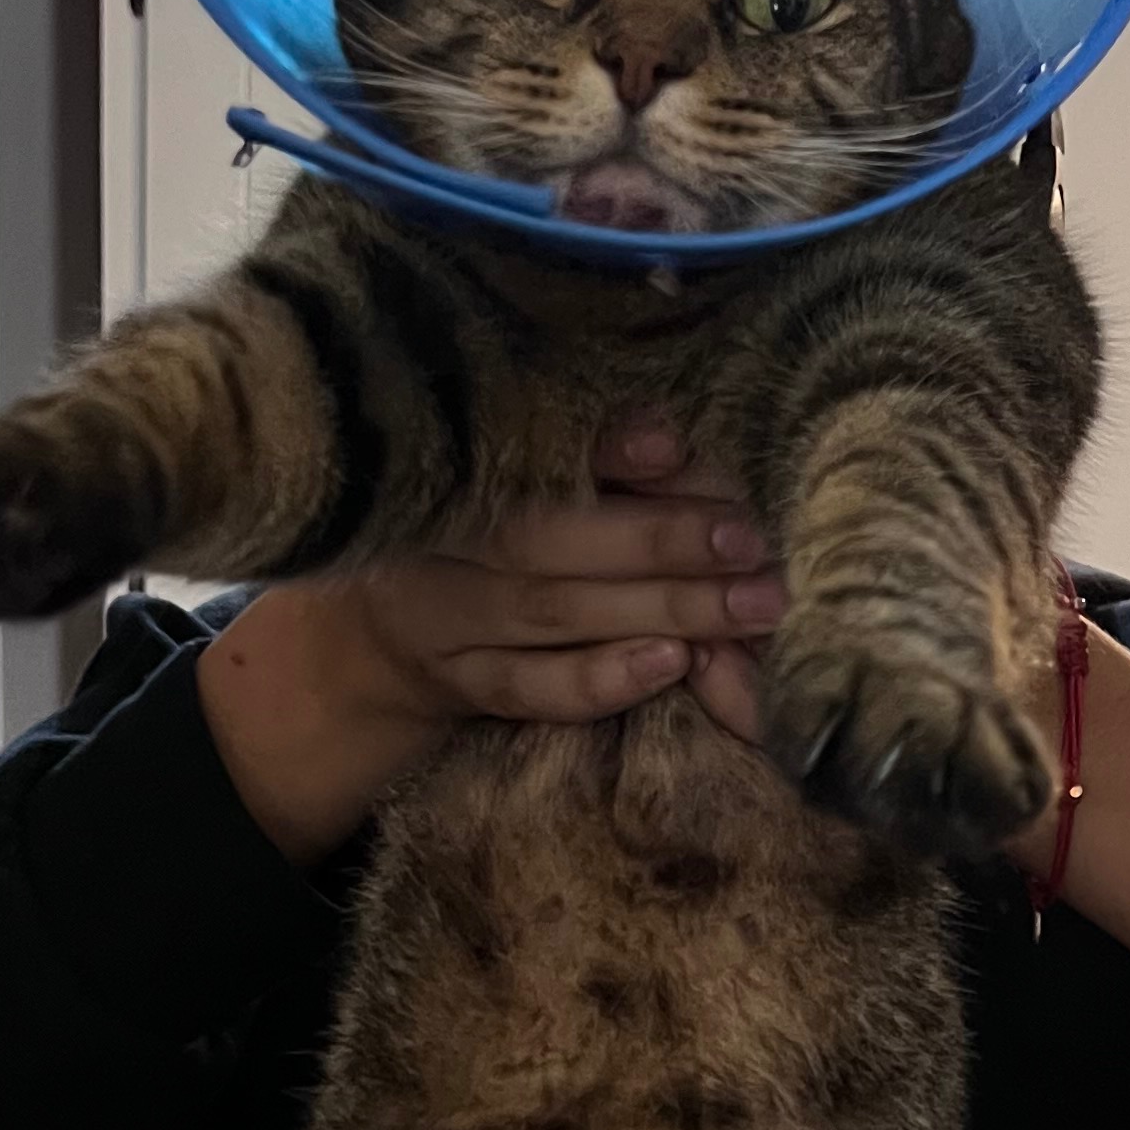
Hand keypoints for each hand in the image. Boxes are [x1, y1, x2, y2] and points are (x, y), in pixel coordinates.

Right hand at [197, 423, 780, 860]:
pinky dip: (603, 678)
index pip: (529, 450)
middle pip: (550, 539)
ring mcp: (443, 618)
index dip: (601, 450)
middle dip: (660, 540)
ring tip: (750, 606)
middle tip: (756, 546)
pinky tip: (673, 664)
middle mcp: (439, 537)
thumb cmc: (481, 524)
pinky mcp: (459, 685)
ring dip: (659, 608)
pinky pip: (532, 690)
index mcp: (454, 462)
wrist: (374, 627)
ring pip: (553, 614)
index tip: (674, 446)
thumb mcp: (517, 471)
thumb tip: (671, 439)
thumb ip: (595, 454)